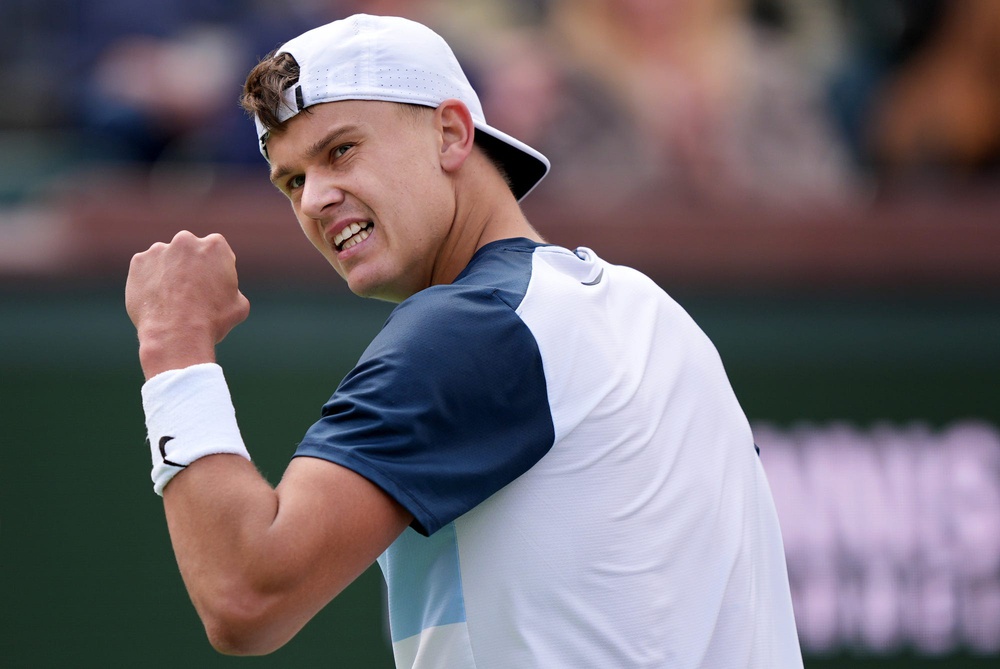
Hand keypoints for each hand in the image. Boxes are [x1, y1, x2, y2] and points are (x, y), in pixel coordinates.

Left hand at [126, 231, 249, 378]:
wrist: (176, 334)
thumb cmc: (212, 321)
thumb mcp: (239, 305)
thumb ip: (232, 288)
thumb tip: (226, 289)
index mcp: (215, 246)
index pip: (217, 252)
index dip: (215, 270)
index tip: (212, 285)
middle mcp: (186, 241)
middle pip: (189, 251)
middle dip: (190, 266)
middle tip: (190, 292)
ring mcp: (159, 249)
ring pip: (166, 259)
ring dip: (169, 273)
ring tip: (171, 300)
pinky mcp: (139, 262)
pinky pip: (146, 269)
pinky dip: (150, 281)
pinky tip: (157, 300)